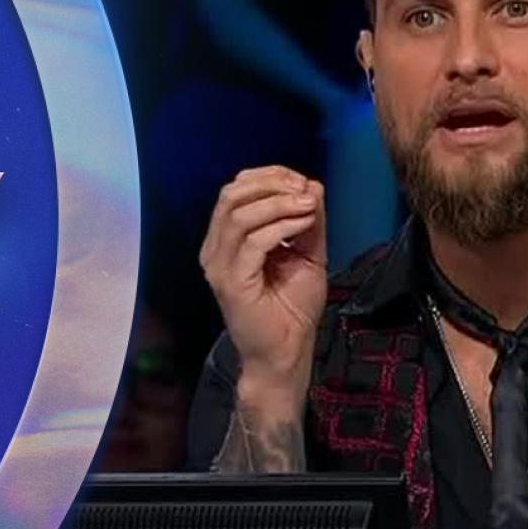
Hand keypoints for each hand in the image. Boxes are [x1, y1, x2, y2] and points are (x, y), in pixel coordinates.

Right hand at [199, 166, 327, 393]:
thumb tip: (312, 185)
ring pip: (239, 213)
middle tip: (305, 192)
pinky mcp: (231, 282)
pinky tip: (303, 225)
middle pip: (232, 194)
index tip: (303, 183)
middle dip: (272, 184)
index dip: (269, 176)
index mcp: (226, 239)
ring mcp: (219, 265)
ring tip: (307, 206)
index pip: (236, 189)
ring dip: (279, 203)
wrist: (286, 352)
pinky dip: (282, 226)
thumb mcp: (307, 254)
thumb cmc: (292, 308)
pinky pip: (253, 241)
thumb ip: (307, 222)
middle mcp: (215, 248)